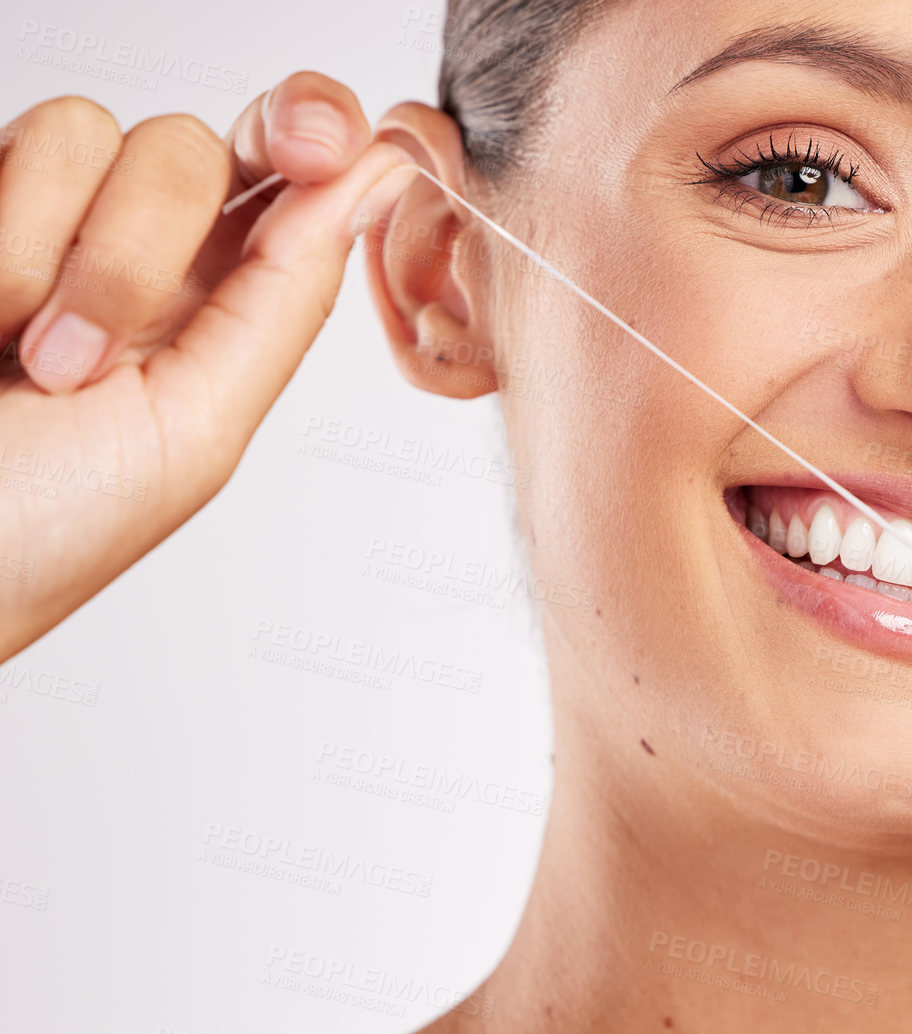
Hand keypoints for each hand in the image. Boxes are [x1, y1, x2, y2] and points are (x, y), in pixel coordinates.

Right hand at [0, 72, 418, 660]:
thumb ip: (287, 297)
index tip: (315, 149)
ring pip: (86, 133)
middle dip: (142, 249)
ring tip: (23, 357)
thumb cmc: (44, 530)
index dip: (316, 129)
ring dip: (57, 262)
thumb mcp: (198, 429)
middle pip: (190, 148)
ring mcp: (42, 214)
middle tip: (81, 362)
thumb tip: (379, 180)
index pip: (294, 172)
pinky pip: (10, 143)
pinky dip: (1, 247)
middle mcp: (136, 247)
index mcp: (222, 304)